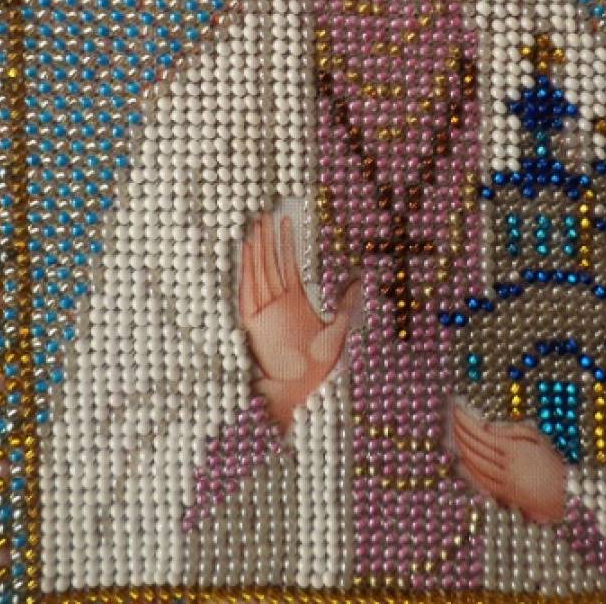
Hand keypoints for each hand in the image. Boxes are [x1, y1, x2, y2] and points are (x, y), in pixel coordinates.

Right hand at [239, 212, 359, 431]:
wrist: (301, 392)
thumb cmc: (319, 366)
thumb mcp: (339, 329)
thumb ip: (346, 303)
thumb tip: (359, 279)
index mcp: (295, 300)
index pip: (288, 263)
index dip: (286, 241)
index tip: (286, 218)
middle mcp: (277, 302)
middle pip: (270, 263)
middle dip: (267, 238)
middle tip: (264, 212)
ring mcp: (265, 311)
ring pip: (259, 272)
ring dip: (256, 249)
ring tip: (256, 224)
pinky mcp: (254, 324)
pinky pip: (247, 292)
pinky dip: (245, 272)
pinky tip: (246, 252)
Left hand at [452, 403, 567, 523]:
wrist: (565, 494)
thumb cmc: (553, 462)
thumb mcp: (537, 438)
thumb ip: (512, 430)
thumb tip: (486, 427)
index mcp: (514, 449)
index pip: (482, 433)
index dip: (466, 422)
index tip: (457, 410)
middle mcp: (506, 466)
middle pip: (475, 447)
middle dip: (460, 432)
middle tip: (452, 419)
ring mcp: (504, 482)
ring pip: (475, 464)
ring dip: (461, 448)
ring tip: (454, 435)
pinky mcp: (504, 495)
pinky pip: (480, 481)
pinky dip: (468, 470)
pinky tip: (461, 460)